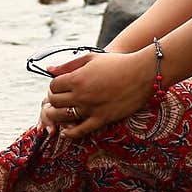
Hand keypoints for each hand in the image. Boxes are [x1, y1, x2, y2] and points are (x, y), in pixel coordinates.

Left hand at [39, 48, 156, 139]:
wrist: (142, 73)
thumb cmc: (117, 63)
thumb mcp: (91, 58)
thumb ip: (68, 64)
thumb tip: (48, 69)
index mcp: (77, 78)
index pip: (53, 86)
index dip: (54, 86)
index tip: (60, 86)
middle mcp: (81, 94)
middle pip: (55, 102)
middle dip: (53, 101)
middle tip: (58, 100)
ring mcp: (91, 108)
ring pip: (63, 117)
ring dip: (57, 117)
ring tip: (58, 115)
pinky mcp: (102, 119)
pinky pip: (80, 131)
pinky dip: (70, 133)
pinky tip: (66, 132)